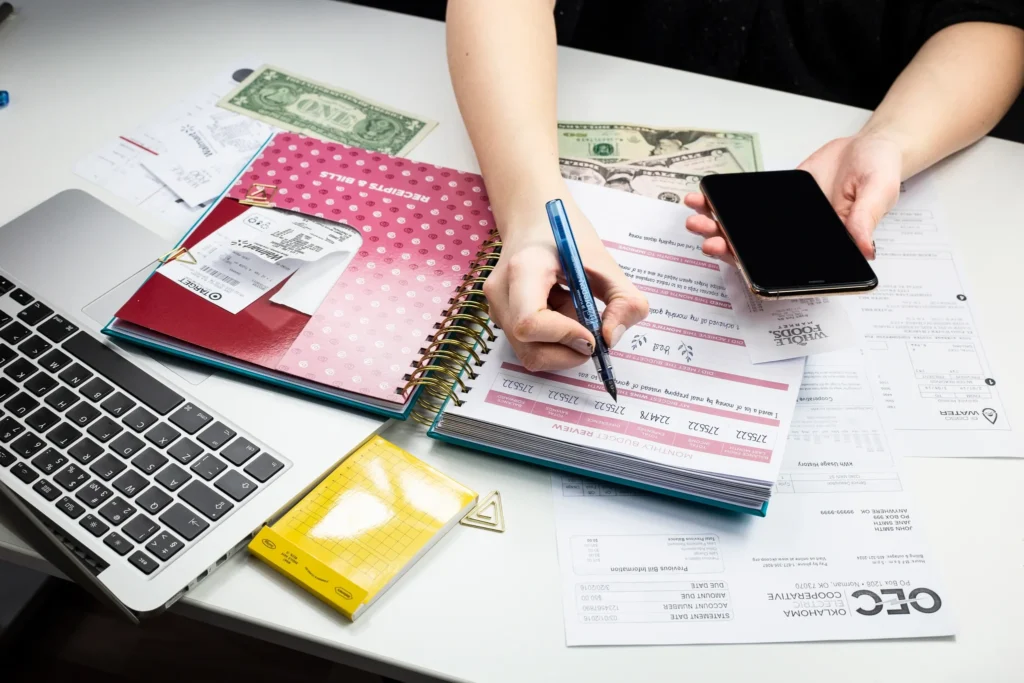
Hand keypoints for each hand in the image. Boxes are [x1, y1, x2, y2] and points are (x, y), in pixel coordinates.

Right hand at [483, 200, 648, 371]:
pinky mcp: (501, 318)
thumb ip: (623, 301)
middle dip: (568, 352)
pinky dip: (554, 341)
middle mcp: (501, 292)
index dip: (565, 336)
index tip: (593, 334)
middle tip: (592, 334)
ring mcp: (497, 307)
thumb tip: (610, 339)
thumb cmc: (567, 236)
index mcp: (523, 268)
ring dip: (563, 346)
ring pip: (530, 354)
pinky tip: (560, 311)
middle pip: (530, 348)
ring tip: (573, 312)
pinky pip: (530, 346)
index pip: (531, 322)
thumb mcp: (606, 262)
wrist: (533, 219)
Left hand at [683, 132, 903, 261]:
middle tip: (708, 239)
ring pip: (743, 233)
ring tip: (697, 217)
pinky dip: (721, 205)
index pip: (787, 271)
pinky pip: (743, 209)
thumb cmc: (879, 170)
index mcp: (825, 250)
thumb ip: (866, 220)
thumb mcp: (878, 192)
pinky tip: (704, 198)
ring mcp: (782, 224)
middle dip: (727, 248)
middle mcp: (798, 242)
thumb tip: (863, 249)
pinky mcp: (771, 203)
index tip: (737, 261)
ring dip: (717, 227)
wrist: (867, 146)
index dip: (758, 271)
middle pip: (755, 254)